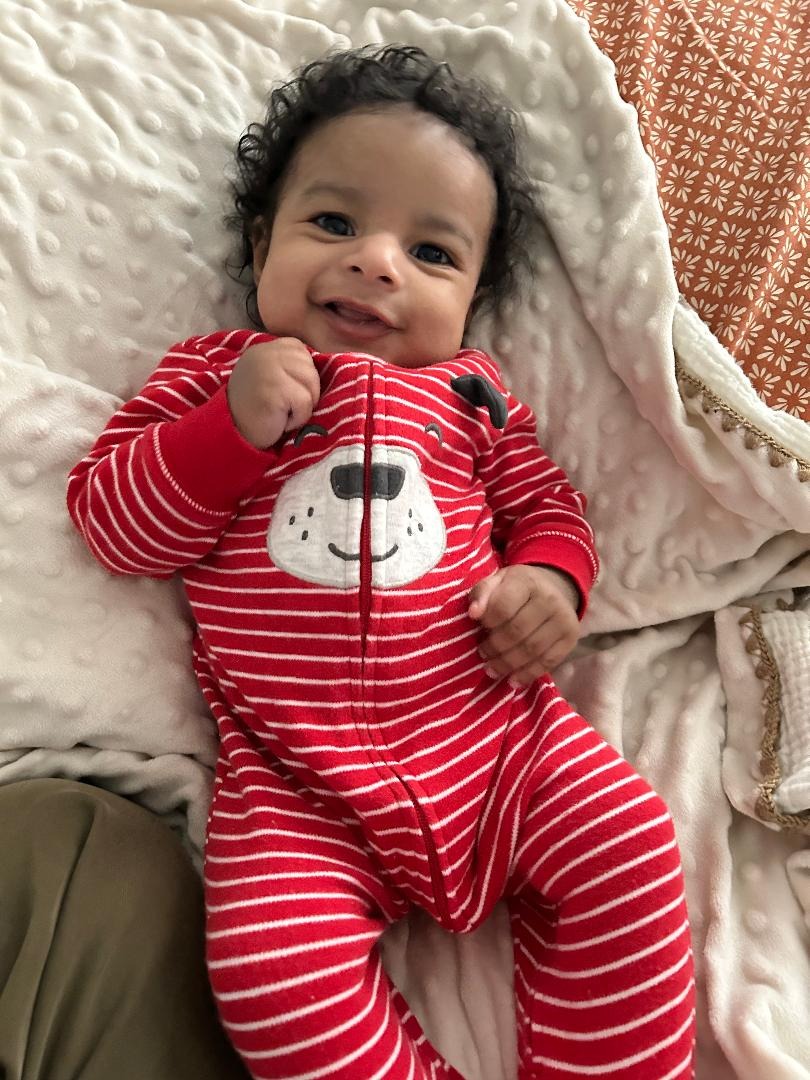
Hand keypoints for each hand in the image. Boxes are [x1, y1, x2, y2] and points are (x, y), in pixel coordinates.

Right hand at [226, 337, 319, 448]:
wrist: (233, 434)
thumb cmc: (257, 410)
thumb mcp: (271, 377)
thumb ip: (289, 366)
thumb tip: (323, 366)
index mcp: (265, 348)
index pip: (302, 352)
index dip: (301, 376)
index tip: (282, 392)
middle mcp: (266, 353)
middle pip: (310, 368)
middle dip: (305, 392)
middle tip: (282, 406)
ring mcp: (269, 369)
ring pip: (312, 384)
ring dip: (302, 406)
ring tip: (281, 412)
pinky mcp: (275, 389)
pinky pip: (306, 402)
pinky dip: (298, 418)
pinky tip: (280, 420)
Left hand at [468, 565, 579, 685]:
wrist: (552, 589)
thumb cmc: (516, 588)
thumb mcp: (496, 581)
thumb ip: (482, 593)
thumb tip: (474, 613)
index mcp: (527, 581)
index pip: (503, 606)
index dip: (488, 621)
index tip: (479, 627)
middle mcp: (550, 599)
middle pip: (517, 631)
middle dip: (495, 647)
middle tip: (482, 654)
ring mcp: (564, 620)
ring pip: (532, 650)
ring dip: (508, 664)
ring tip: (492, 669)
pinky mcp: (571, 639)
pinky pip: (548, 662)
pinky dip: (528, 674)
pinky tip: (513, 680)